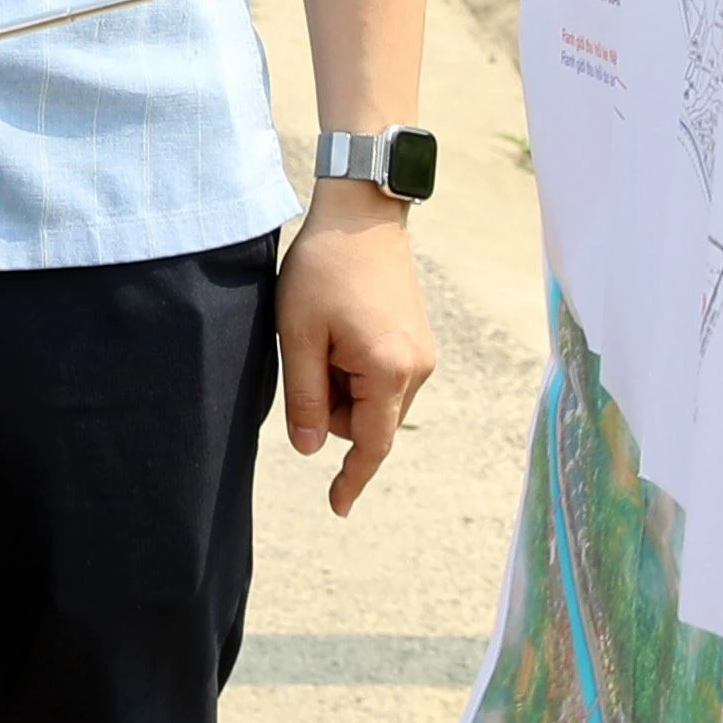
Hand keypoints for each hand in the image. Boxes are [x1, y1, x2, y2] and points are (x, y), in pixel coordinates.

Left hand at [276, 184, 435, 516]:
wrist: (361, 215)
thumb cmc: (323, 269)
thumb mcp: (298, 334)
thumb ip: (305, 397)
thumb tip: (311, 451)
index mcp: (389, 370)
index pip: (370, 444)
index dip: (351, 478)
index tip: (337, 507)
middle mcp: (417, 369)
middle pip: (367, 423)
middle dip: (333, 407)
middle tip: (309, 352)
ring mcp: (423, 355)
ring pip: (374, 402)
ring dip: (344, 387)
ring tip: (325, 334)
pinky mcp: (420, 342)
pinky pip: (385, 380)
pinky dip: (357, 371)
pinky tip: (341, 332)